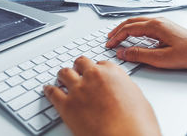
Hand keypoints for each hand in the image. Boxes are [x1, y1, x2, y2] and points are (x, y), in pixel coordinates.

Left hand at [44, 56, 160, 135]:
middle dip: (79, 67)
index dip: (97, 70)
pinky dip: (49, 90)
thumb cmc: (137, 124)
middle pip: (81, 63)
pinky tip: (48, 90)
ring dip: (63, 75)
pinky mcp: (66, 105)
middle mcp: (94, 76)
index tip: (95, 74)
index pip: (101, 64)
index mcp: (113, 73)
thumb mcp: (139, 99)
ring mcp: (79, 89)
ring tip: (61, 78)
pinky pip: (52, 92)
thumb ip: (125, 90)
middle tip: (77, 72)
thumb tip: (121, 92)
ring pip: (64, 73)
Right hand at [106, 17, 186, 69]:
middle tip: (109, 38)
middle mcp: (158, 21)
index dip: (117, 37)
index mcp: (155, 26)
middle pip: (131, 22)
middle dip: (118, 30)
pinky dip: (135, 29)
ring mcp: (163, 23)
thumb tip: (123, 52)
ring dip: (126, 28)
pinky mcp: (167, 28)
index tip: (109, 44)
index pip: (129, 29)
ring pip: (138, 22)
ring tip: (118, 35)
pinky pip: (145, 25)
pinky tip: (134, 36)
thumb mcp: (161, 58)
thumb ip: (139, 55)